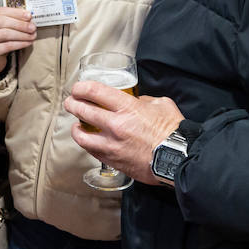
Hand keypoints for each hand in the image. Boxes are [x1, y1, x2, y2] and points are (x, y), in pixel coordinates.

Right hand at [0, 7, 34, 75]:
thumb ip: (8, 19)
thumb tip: (27, 17)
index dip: (15, 13)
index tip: (28, 15)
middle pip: (1, 22)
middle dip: (19, 24)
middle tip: (32, 27)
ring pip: (4, 34)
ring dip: (21, 34)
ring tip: (31, 35)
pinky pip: (6, 46)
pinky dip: (19, 44)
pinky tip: (26, 43)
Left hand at [63, 81, 183, 184]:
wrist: (177, 159)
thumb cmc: (172, 134)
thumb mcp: (161, 105)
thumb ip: (145, 100)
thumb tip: (137, 101)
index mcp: (128, 108)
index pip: (94, 92)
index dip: (81, 88)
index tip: (78, 88)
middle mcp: (116, 125)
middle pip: (82, 110)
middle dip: (72, 104)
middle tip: (70, 102)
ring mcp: (112, 145)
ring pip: (81, 135)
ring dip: (75, 128)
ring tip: (76, 126)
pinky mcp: (112, 160)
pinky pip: (91, 151)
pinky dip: (87, 145)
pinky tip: (88, 141)